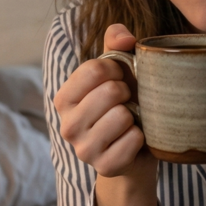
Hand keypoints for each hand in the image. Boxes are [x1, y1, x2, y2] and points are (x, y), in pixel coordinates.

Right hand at [54, 24, 154, 179]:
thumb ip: (117, 44)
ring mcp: (83, 150)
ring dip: (134, 116)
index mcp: (64, 98)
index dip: (117, 69)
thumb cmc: (124, 103)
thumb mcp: (118, 70)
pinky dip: (141, 137)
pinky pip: (133, 140)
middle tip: (126, 103)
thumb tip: (125, 38)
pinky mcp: (104, 167)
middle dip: (127, 93)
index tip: (120, 78)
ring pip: (122, 116)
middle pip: (110, 91)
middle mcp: (67, 125)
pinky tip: (134, 140)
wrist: (135, 151)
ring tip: (129, 121)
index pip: (94, 69)